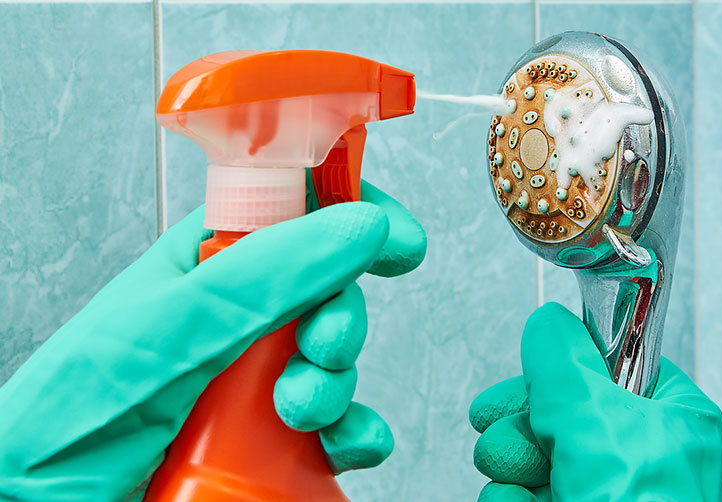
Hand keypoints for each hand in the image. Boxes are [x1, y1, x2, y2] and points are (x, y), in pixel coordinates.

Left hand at [0, 180, 425, 500]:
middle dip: (340, 318)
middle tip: (323, 346)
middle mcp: (233, 316)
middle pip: (325, 290)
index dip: (352, 212)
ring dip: (337, 384)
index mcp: (204, 264)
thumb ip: (264, 274)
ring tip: (299, 410)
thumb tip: (356, 225)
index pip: (291, 209)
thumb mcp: (168, 328)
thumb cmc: (71, 419)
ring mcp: (250, 377)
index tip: (397, 239)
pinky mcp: (266, 435)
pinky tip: (344, 446)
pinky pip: (335, 423)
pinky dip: (353, 434)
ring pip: (331, 360)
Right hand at [469, 303, 721, 500]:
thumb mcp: (597, 426)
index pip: (601, 364)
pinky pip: (520, 494)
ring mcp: (602, 492)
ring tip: (526, 492)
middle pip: (554, 411)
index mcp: (666, 417)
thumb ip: (562, 364)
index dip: (555, 374)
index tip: (520, 389)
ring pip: (529, 456)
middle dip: (523, 433)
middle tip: (518, 449)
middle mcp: (637, 454)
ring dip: (512, 473)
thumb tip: (543, 324)